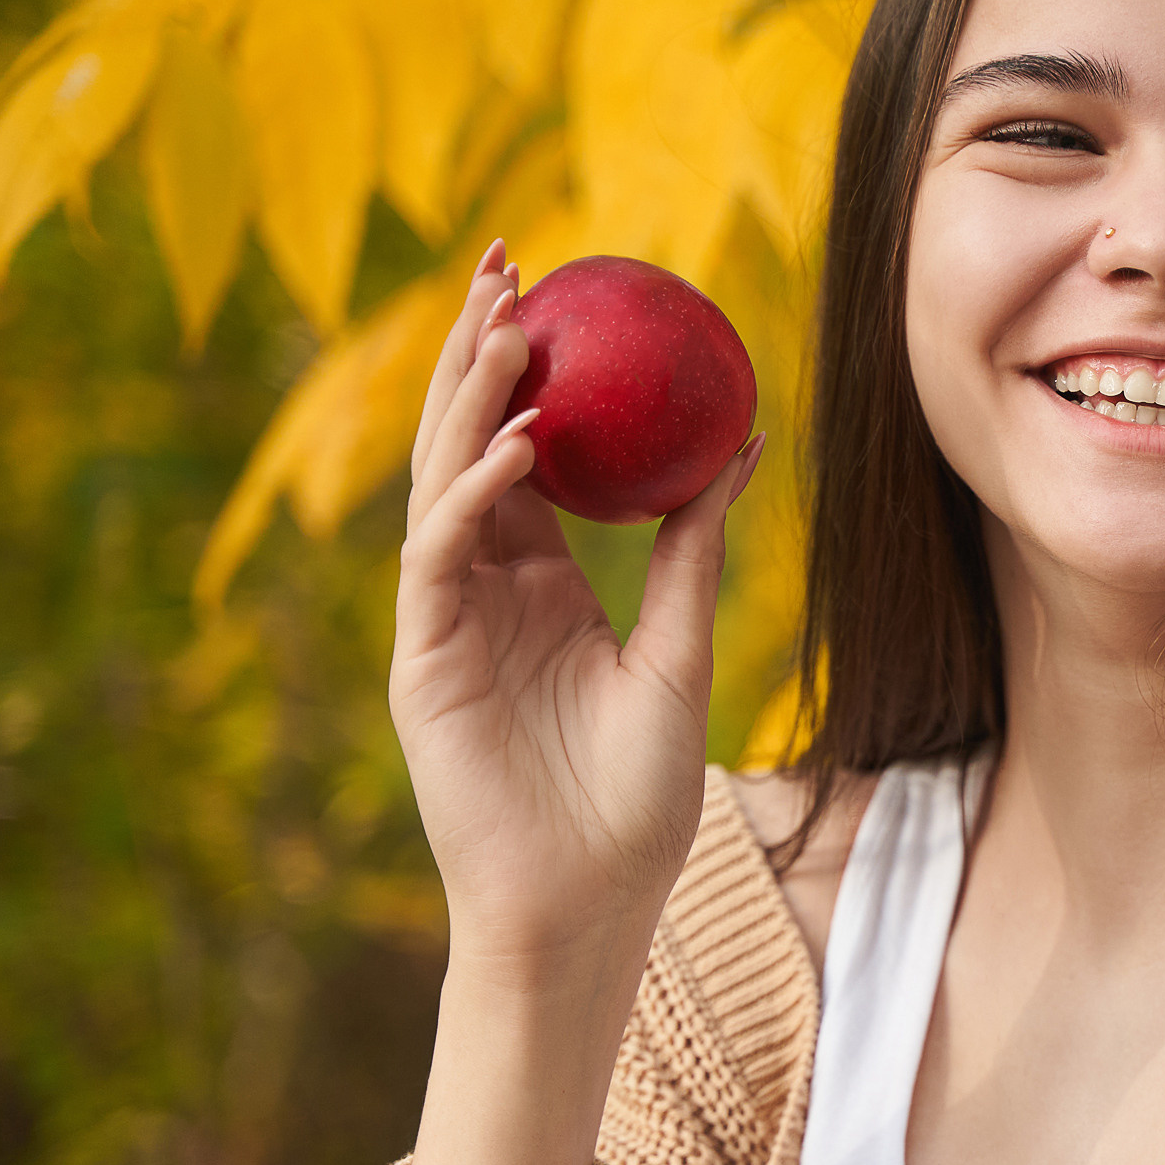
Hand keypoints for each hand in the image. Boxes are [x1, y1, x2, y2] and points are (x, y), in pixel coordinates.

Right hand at [391, 239, 761, 1164]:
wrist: (592, 902)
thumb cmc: (635, 798)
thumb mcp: (678, 651)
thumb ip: (695, 550)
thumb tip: (741, 444)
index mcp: (536, 582)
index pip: (523, 452)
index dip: (531, 370)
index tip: (561, 291)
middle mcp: (482, 587)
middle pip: (468, 442)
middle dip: (478, 350)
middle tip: (510, 262)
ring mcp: (445, 620)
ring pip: (441, 480)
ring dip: (467, 399)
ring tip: (503, 319)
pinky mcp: (424, 658)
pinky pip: (439, 556)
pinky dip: (473, 496)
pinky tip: (516, 445)